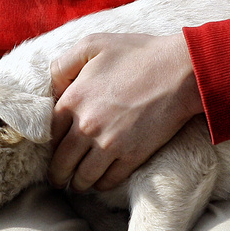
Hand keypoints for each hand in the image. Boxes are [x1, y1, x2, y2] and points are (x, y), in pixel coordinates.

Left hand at [48, 32, 202, 192]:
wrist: (180, 71)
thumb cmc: (138, 54)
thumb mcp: (93, 44)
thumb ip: (64, 64)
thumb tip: (53, 88)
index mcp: (73, 99)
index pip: (50, 134)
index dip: (49, 146)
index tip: (52, 152)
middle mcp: (86, 126)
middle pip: (62, 161)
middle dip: (58, 175)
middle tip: (58, 180)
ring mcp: (109, 144)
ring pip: (84, 176)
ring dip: (78, 184)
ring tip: (78, 186)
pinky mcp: (132, 156)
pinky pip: (110, 180)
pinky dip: (102, 185)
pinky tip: (101, 182)